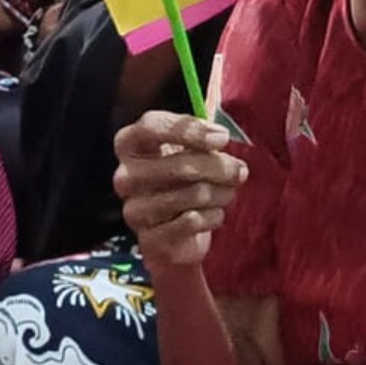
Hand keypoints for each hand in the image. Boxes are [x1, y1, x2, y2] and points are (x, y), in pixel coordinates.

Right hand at [114, 111, 247, 268]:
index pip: (152, 126)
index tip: (222, 138)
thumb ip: (200, 135)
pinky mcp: (149, 238)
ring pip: (193, 194)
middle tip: (240, 171)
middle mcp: (125, 175)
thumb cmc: (181, 184)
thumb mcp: (187, 151)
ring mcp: (133, 208)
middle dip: (219, 167)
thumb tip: (218, 126)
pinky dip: (214, 216)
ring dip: (221, 193)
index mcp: (129, 144)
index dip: (189, 130)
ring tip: (228, 193)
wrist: (175, 236)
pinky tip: (214, 214)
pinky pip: (193, 221)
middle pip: (180, 165)